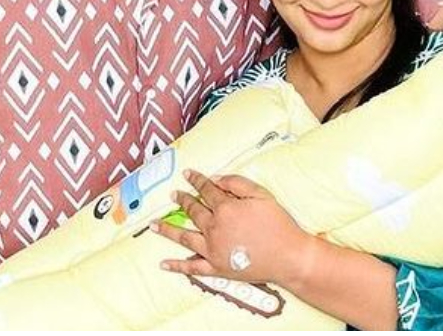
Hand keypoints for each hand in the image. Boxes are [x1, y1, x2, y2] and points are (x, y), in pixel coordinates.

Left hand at [152, 170, 312, 286]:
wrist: (289, 256)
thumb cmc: (279, 225)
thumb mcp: (263, 195)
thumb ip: (238, 184)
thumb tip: (216, 180)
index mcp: (226, 209)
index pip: (207, 190)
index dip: (197, 181)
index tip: (188, 174)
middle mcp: (214, 228)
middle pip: (193, 211)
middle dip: (182, 200)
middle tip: (173, 195)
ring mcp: (213, 250)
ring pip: (184, 238)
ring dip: (168, 230)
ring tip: (153, 225)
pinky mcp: (216, 268)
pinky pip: (192, 267)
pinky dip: (177, 266)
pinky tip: (164, 264)